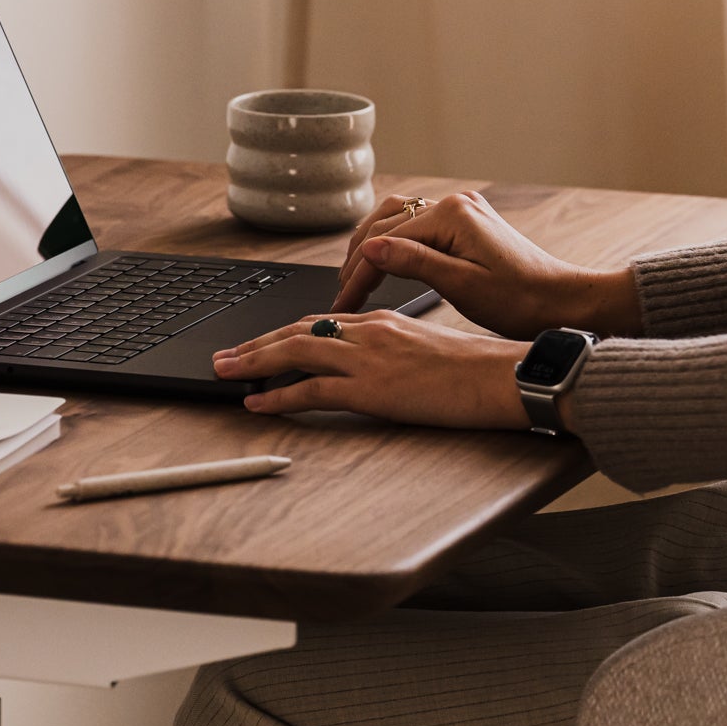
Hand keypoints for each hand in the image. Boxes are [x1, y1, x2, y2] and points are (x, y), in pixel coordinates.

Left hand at [213, 311, 531, 426]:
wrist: (504, 377)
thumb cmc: (477, 372)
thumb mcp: (427, 352)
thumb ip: (394, 354)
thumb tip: (373, 371)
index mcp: (382, 322)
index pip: (317, 322)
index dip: (281, 333)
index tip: (256, 344)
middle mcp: (369, 332)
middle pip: (296, 331)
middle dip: (254, 344)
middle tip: (222, 356)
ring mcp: (368, 358)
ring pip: (294, 352)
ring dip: (252, 362)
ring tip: (223, 373)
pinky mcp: (372, 388)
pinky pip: (311, 390)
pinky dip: (278, 397)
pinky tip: (256, 403)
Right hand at [331, 191, 641, 338]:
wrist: (563, 302)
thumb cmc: (521, 300)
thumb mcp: (461, 287)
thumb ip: (412, 263)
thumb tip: (370, 249)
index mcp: (451, 215)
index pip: (385, 241)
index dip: (358, 275)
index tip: (342, 304)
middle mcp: (453, 204)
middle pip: (384, 223)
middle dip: (358, 259)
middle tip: (341, 295)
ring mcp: (460, 211)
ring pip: (396, 220)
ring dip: (371, 246)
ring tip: (354, 277)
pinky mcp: (466, 224)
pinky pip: (416, 226)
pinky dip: (393, 243)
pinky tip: (383, 261)